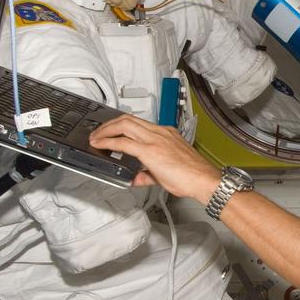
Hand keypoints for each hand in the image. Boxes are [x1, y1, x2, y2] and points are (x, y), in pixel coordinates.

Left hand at [89, 115, 220, 203]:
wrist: (203, 180)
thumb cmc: (192, 176)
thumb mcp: (166, 172)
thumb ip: (147, 174)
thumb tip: (136, 178)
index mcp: (166, 134)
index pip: (138, 123)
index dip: (121, 125)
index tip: (112, 131)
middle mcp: (160, 132)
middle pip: (128, 119)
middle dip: (109, 124)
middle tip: (98, 132)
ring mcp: (155, 139)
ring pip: (124, 124)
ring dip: (106, 130)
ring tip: (96, 138)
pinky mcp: (150, 151)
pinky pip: (124, 142)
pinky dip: (108, 142)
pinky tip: (100, 145)